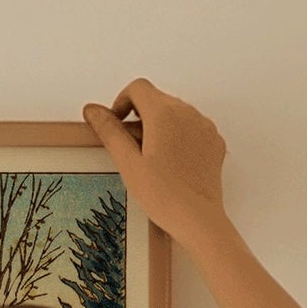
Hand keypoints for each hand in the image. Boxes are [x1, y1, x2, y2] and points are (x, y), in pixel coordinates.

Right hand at [82, 80, 230, 250]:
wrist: (198, 220)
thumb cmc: (164, 196)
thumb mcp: (128, 164)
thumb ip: (110, 132)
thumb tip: (92, 110)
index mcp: (164, 113)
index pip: (138, 88)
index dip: (122, 102)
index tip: (117, 124)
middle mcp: (187, 112)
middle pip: (158, 99)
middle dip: (140, 117)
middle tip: (130, 148)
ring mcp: (204, 126)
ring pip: (176, 113)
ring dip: (160, 127)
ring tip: (151, 160)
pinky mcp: (214, 141)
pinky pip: (192, 128)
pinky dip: (179, 137)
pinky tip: (171, 164)